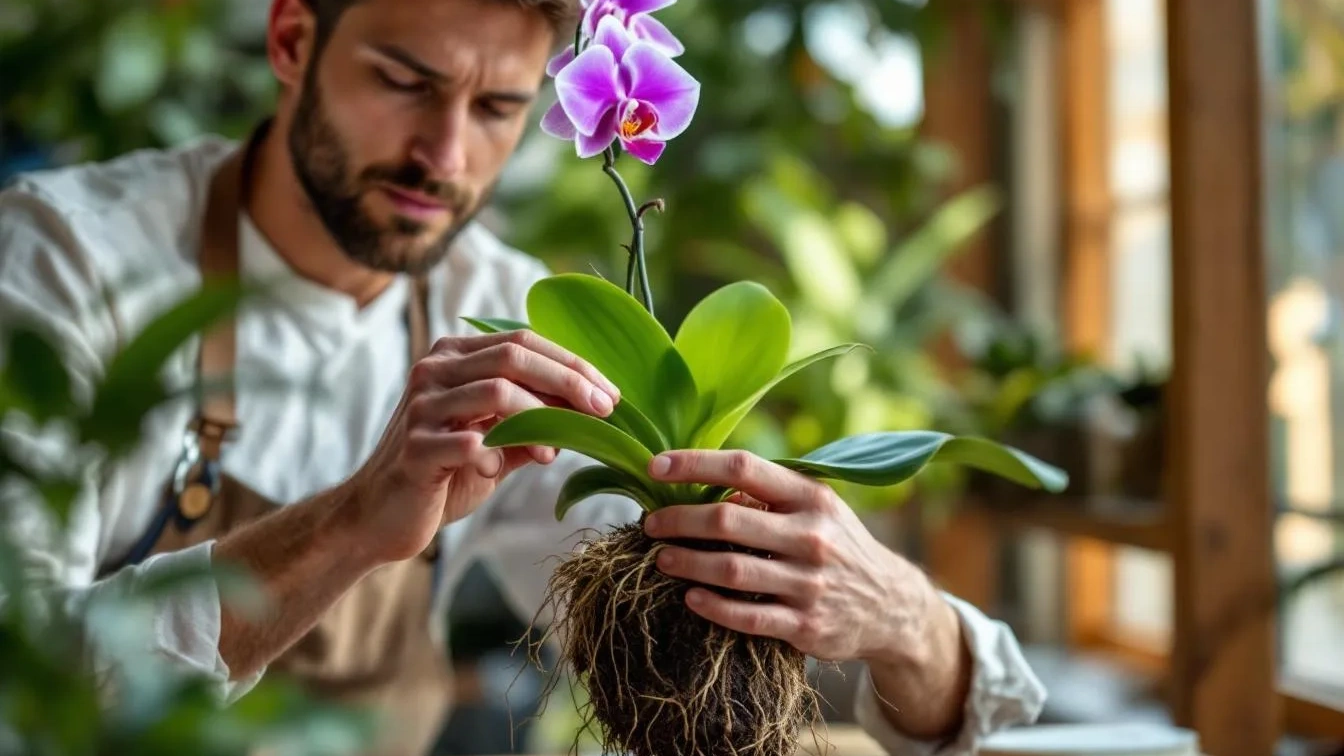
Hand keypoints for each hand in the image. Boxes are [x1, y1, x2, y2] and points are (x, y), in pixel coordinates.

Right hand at [341, 330, 619, 563]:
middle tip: (605, 410)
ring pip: (495, 391)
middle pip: (513, 356)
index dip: (571, 365)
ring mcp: (421, 407)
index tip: (610, 394)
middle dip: (567, 381)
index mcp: (454, 357)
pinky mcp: (414, 449)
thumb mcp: (496, 443)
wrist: (382, 517)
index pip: (522, 342)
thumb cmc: (443, 475)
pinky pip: (467, 442)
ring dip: (540, 419)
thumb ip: (533, 425)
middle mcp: (434, 370)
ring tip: (556, 450)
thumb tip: (587, 416)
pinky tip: (501, 470)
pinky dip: (496, 455)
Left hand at [642, 449, 946, 665]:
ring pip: (731, 570)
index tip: (656, 467)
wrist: (891, 605)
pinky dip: (713, 606)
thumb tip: (712, 484)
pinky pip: (747, 616)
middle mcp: (812, 536)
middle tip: (651, 523)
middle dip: (679, 519)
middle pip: (728, 519)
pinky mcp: (806, 625)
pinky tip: (691, 598)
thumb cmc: (839, 546)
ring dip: (686, 562)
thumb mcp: (817, 509)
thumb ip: (769, 495)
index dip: (694, 463)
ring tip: (661, 558)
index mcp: (811, 497)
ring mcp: (809, 583)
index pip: (743, 466)